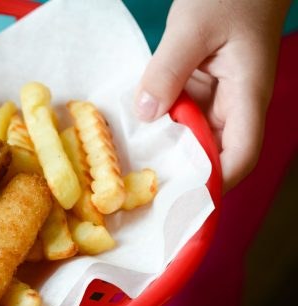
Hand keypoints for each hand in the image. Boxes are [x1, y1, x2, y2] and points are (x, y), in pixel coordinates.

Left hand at [134, 0, 290, 191]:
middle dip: (185, 175)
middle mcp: (236, 105)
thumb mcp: (191, 29)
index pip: (240, 155)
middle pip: (217, 154)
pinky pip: (184, 117)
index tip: (180, 199)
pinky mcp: (203, 89)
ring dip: (171, 152)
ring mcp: (220, 98)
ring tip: (135, 171)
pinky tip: (139, 133)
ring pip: (197, 138)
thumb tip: (146, 115)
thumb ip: (167, 71)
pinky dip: (164, 127)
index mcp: (247, 96)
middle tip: (146, 193)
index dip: (214, 182)